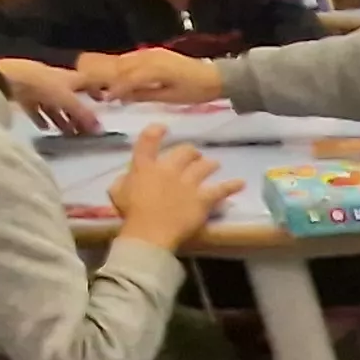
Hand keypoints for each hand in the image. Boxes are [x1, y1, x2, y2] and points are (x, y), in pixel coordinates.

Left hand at [0, 57, 99, 131]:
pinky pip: (36, 109)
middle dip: (77, 115)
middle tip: (83, 130)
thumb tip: (100, 129)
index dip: (96, 91)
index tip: (102, 102)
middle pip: (70, 99)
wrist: (9, 79)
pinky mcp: (24, 95)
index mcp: (70, 78)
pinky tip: (45, 128)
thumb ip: (84, 115)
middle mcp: (56, 81)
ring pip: (54, 105)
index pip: (87, 83)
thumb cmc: (44, 84)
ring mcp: (39, 88)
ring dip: (61, 119)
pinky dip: (42, 118)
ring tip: (67, 133)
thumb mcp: (68, 101)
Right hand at [88, 47, 222, 102]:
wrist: (214, 76)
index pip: (127, 77)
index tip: (103, 98)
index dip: (114, 88)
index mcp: (155, 69)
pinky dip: (117, 68)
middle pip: (117, 64)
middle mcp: (149, 57)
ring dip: (105, 70)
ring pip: (121, 60)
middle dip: (99, 74)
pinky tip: (110, 77)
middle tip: (87, 86)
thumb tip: (122, 96)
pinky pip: (129, 59)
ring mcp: (149, 53)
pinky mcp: (151, 53)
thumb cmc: (196, 91)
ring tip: (93, 83)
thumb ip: (145, 94)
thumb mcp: (172, 97)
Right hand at [107, 127, 235, 248]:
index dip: (156, 132)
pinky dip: (232, 186)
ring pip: (204, 166)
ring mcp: (188, 183)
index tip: (163, 127)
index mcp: (145, 167)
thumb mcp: (118, 192)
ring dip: (209, 164)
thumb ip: (124, 180)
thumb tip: (128, 177)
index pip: (148, 142)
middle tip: (194, 156)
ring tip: (214, 164)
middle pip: (184, 151)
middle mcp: (168, 169)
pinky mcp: (203, 198)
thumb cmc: (131, 213)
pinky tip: (241, 183)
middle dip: (190, 152)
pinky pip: (221, 189)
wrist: (150, 231)